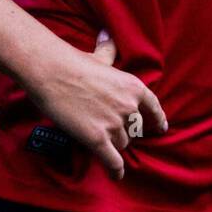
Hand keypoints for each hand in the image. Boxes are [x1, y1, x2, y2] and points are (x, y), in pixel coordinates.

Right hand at [25, 29, 167, 179]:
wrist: (52, 72)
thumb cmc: (73, 62)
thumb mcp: (99, 57)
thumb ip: (108, 51)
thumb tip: (108, 35)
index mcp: (134, 87)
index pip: (153, 108)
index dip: (157, 120)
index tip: (160, 128)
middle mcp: (129, 107)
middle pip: (133, 130)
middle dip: (123, 131)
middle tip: (109, 129)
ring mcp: (114, 124)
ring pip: (121, 144)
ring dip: (112, 145)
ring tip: (99, 140)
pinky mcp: (98, 139)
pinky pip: (113, 161)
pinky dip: (116, 170)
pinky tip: (116, 175)